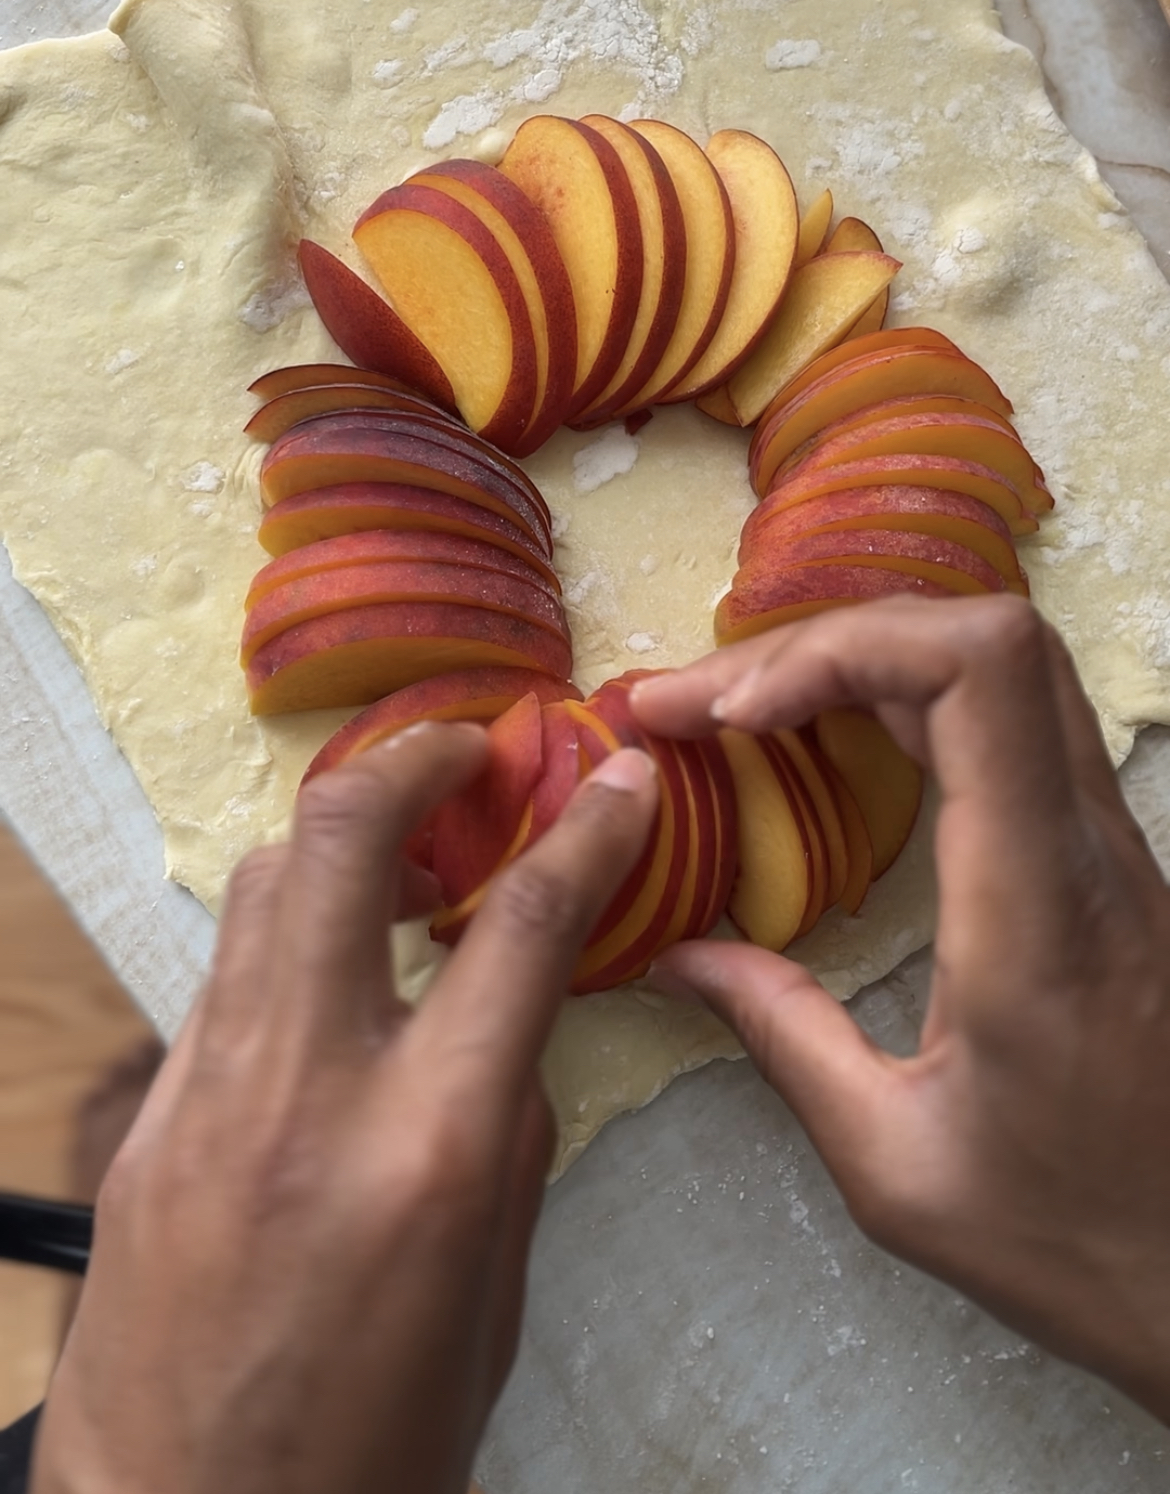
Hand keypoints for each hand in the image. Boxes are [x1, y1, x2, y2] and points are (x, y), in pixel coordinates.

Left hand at [32, 723, 656, 1493]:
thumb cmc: (370, 1448)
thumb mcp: (491, 1302)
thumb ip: (507, 1144)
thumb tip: (511, 1031)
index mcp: (431, 1147)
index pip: (526, 926)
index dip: (589, 829)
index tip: (619, 778)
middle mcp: (311, 1086)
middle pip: (345, 839)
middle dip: (415, 761)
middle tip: (470, 751)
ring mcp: (209, 1091)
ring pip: (263, 884)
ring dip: (341, 839)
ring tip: (401, 855)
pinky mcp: (147, 1118)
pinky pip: (222, 975)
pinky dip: (284, 936)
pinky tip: (325, 976)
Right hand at [634, 597, 1169, 1423]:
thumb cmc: (1071, 1236)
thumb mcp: (897, 1168)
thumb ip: (783, 1039)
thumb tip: (675, 954)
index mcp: (1038, 907)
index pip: (978, 672)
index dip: (842, 648)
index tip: (734, 716)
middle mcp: (1087, 844)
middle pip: (980, 635)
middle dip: (821, 642)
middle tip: (697, 708)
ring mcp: (1110, 842)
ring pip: (1000, 663)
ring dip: (861, 659)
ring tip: (744, 713)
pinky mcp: (1106, 857)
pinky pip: (1009, 717)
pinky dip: (903, 697)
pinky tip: (826, 745)